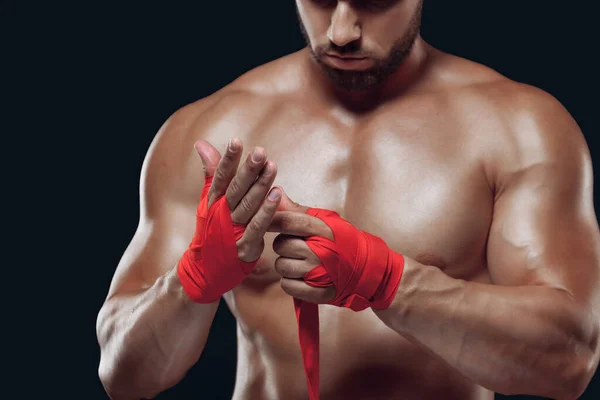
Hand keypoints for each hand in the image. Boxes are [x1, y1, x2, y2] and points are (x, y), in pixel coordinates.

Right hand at [195, 138, 280, 261]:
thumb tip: (201, 144)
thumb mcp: (209, 200)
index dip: (228, 159)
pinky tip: (276, 194)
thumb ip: (211, 172)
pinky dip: (266, 211)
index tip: (236, 141)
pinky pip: (257, 227)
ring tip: (272, 167)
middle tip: (260, 151)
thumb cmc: (211, 229)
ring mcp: (232, 231)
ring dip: (260, 186)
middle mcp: (221, 214)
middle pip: (235, 189)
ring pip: (248, 206)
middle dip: (248, 170)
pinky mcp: (244, 247)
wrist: (205, 269)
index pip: (220, 177)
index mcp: (213, 201)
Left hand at [269, 189, 404, 310]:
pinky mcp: (318, 293)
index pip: (288, 221)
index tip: (264, 222)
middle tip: (296, 247)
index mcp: (323, 229)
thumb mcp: (325, 221)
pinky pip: (287, 285)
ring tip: (301, 263)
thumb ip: (298, 210)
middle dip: (284, 245)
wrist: (367, 270)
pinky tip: (301, 277)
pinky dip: (290, 282)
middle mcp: (320, 250)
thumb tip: (275, 191)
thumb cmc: (343, 242)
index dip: (272, 220)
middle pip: (282, 245)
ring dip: (286, 265)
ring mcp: (319, 273)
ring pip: (282, 266)